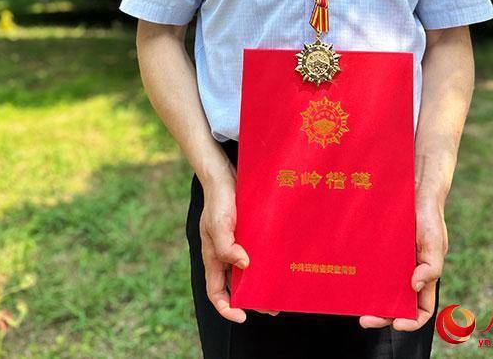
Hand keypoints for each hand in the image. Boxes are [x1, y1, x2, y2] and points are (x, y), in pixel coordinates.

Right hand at [200, 172, 278, 321]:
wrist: (224, 174)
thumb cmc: (218, 200)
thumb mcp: (218, 224)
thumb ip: (226, 247)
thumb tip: (244, 265)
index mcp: (213, 258)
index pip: (216, 292)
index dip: (227, 308)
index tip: (243, 317)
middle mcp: (224, 255)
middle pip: (235, 286)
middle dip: (251, 300)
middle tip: (271, 307)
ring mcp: (236, 244)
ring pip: (247, 272)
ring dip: (260, 282)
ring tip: (279, 289)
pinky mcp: (247, 234)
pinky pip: (256, 253)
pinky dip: (265, 262)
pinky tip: (279, 264)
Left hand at [358, 201, 447, 330]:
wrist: (416, 189)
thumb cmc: (430, 217)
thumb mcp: (436, 242)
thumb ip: (431, 267)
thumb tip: (415, 287)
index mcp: (424, 276)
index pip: (422, 309)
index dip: (412, 321)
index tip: (397, 323)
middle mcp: (407, 272)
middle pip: (396, 303)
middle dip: (382, 315)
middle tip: (365, 319)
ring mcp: (392, 261)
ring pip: (380, 288)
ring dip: (369, 299)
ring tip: (356, 303)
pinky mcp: (379, 247)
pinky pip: (370, 265)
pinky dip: (362, 275)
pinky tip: (352, 278)